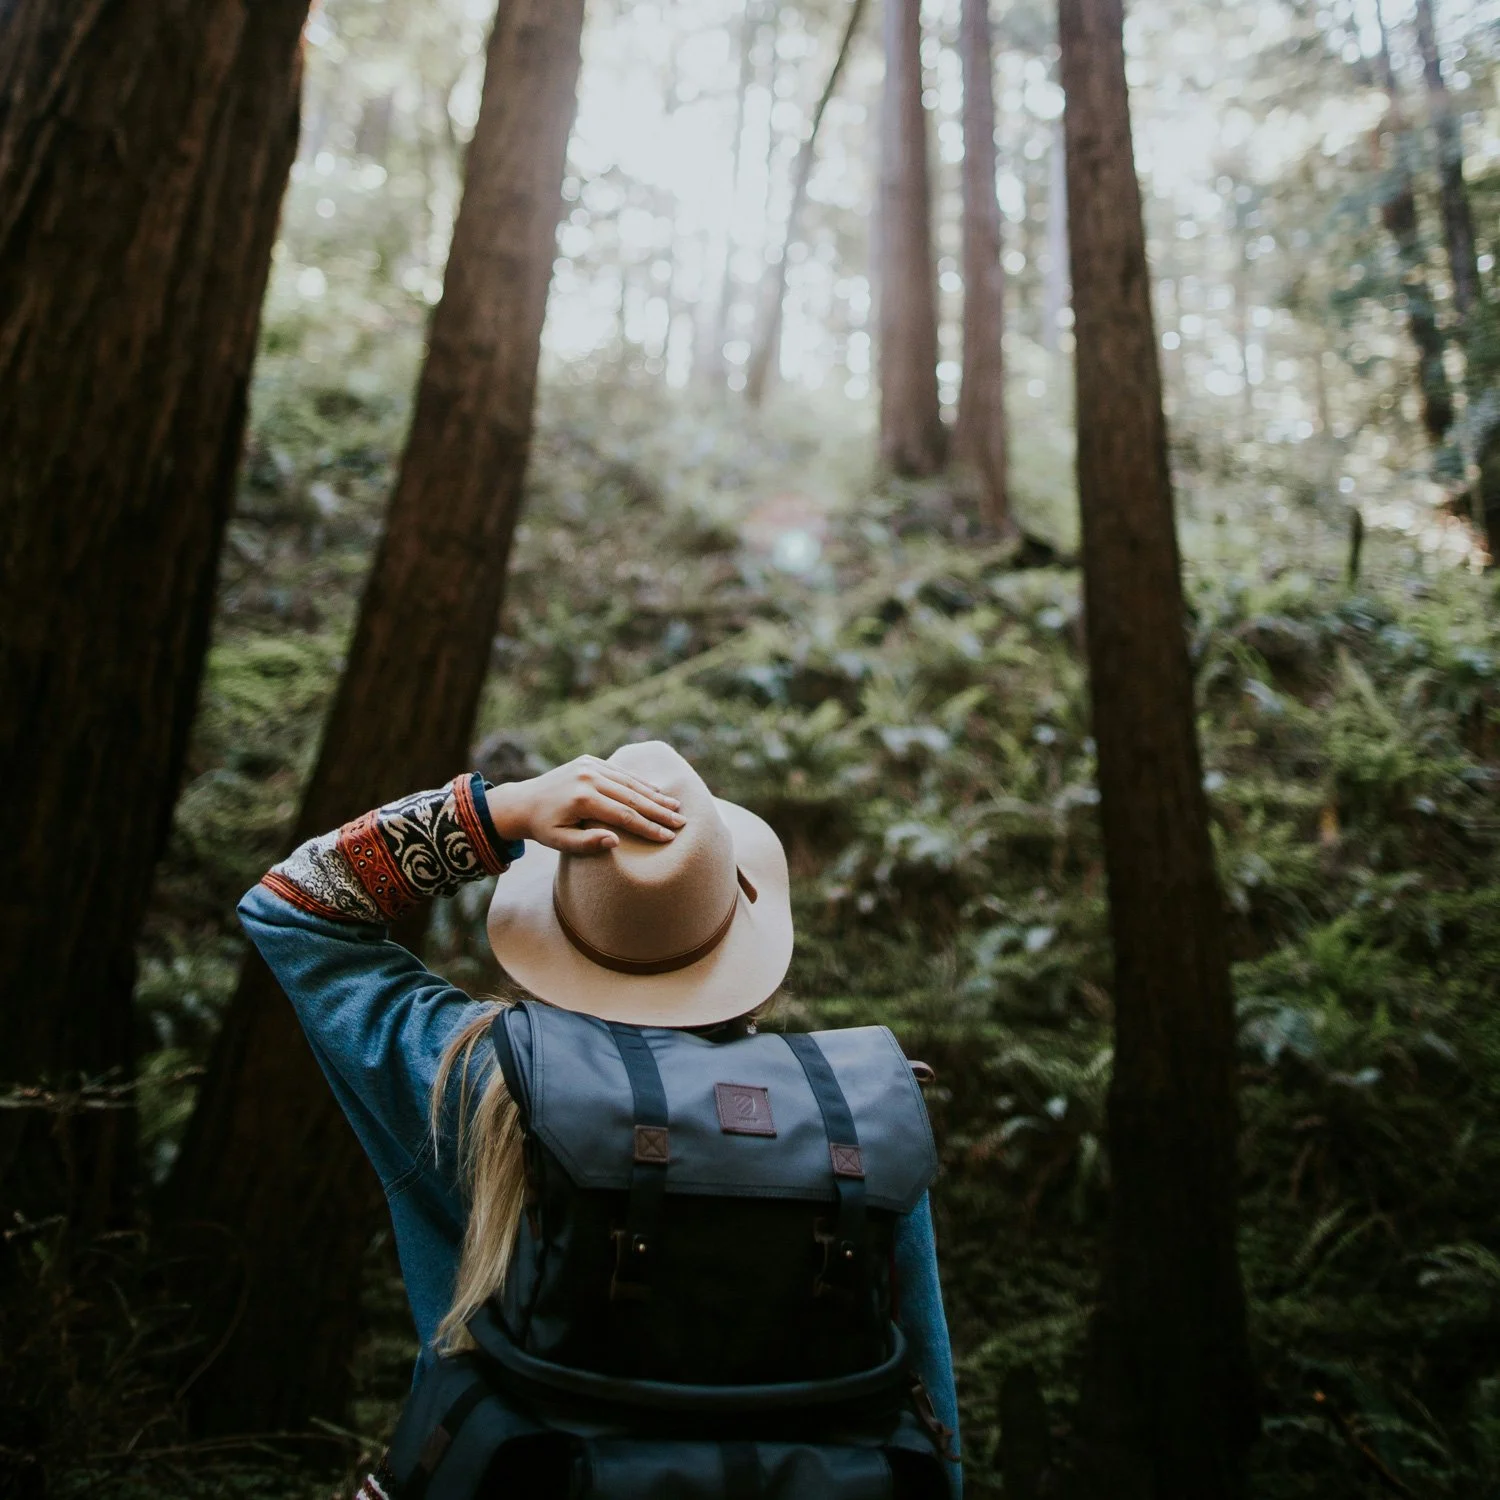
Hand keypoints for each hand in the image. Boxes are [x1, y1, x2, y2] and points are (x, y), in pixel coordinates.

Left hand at [485, 755, 684, 853]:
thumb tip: (616, 841)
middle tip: (681, 822)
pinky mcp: (589, 761)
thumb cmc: (542, 828)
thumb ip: (587, 843)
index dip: (648, 827)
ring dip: (654, 794)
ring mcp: (589, 766)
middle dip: (659, 811)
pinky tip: (656, 790)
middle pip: (632, 796)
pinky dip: (638, 782)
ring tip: (675, 806)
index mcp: (582, 799)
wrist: (522, 802)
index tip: (668, 837)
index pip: (624, 815)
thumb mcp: (559, 842)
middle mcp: (588, 778)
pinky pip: (619, 772)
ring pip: (629, 782)